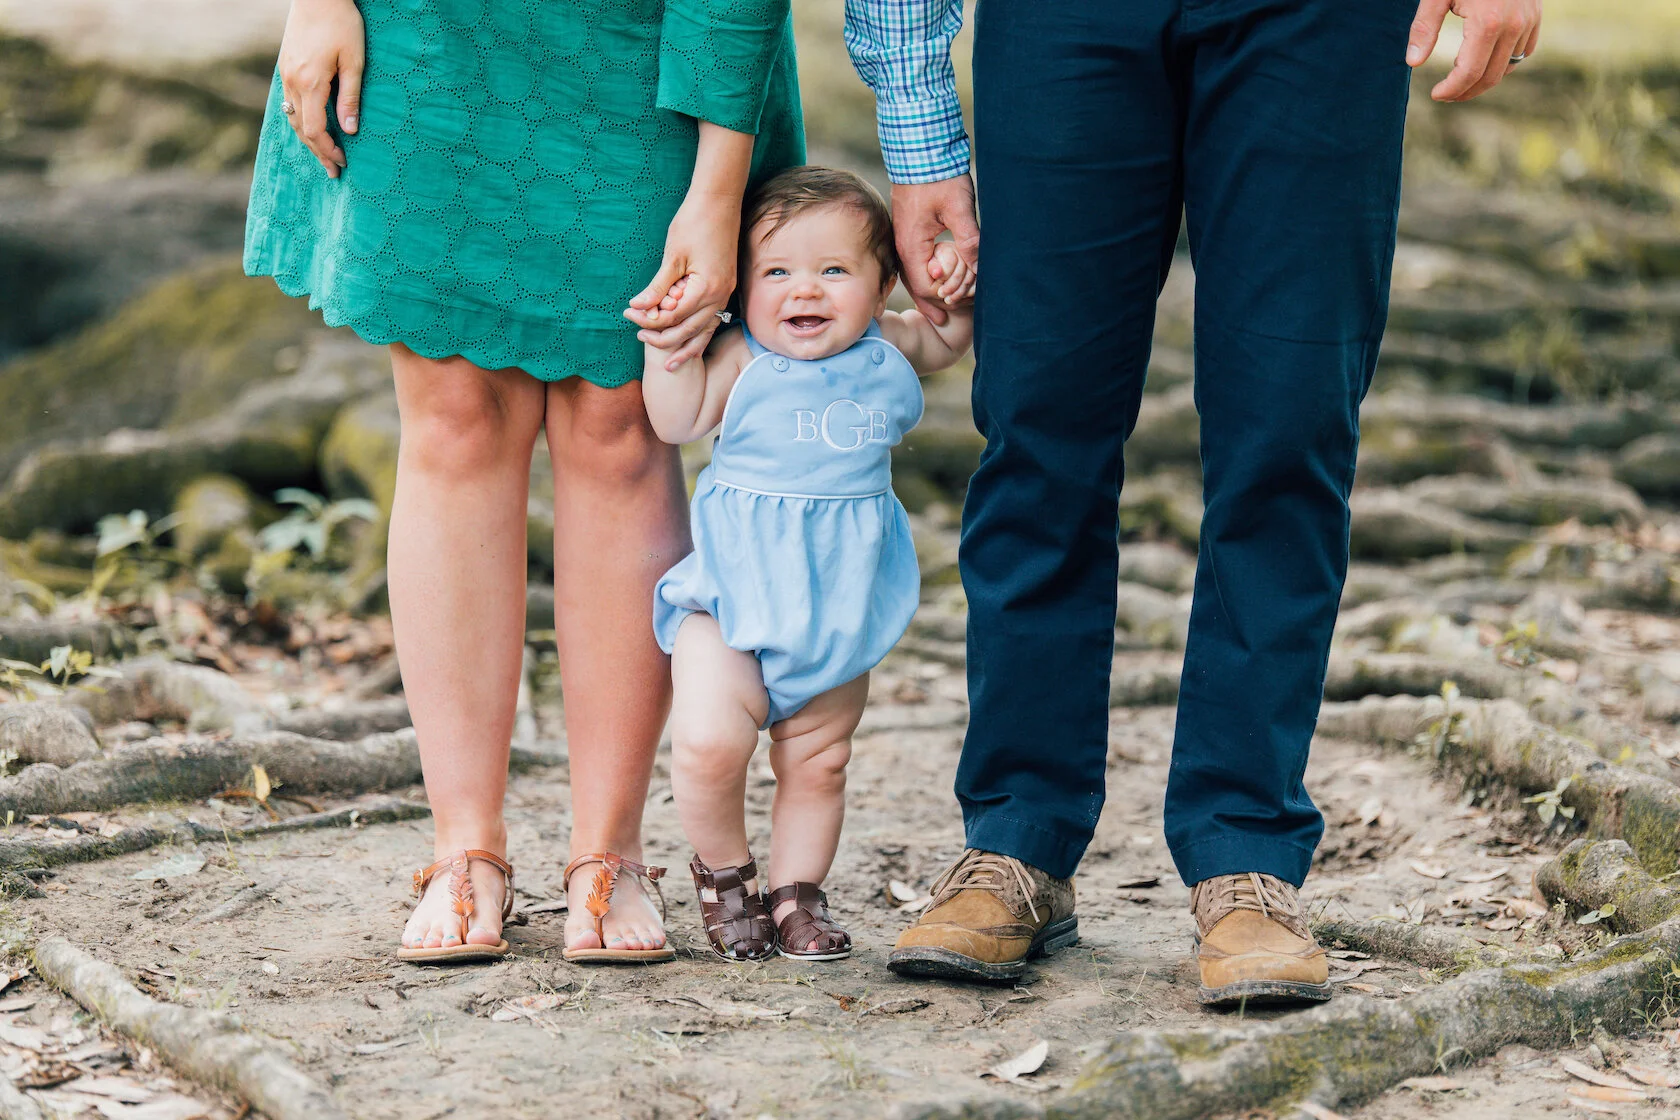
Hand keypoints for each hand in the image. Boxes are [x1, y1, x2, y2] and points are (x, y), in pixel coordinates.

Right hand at [277, 0, 365, 177]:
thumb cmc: (342, 24)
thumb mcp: (354, 61)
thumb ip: (351, 97)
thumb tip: (350, 130)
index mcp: (310, 82)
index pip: (315, 130)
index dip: (328, 150)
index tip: (343, 163)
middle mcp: (292, 81)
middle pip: (301, 128)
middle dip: (318, 151)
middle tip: (334, 171)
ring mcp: (285, 74)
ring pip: (292, 117)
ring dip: (307, 139)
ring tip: (323, 155)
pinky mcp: (285, 67)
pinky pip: (289, 103)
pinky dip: (300, 121)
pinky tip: (311, 129)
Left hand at [625, 191, 739, 369]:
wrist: (720, 201)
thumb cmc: (694, 223)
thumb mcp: (672, 256)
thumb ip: (657, 286)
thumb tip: (637, 307)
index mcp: (706, 289)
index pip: (673, 317)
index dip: (649, 320)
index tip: (629, 315)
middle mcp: (719, 296)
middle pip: (689, 330)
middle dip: (663, 338)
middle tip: (639, 338)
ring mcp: (725, 293)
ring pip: (704, 331)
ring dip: (684, 345)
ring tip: (669, 363)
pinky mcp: (724, 287)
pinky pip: (711, 320)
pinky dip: (699, 333)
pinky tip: (688, 342)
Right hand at [891, 176, 979, 325]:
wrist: (920, 150)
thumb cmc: (939, 176)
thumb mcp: (959, 209)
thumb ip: (969, 241)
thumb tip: (979, 269)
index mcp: (911, 245)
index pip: (924, 287)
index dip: (942, 301)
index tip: (959, 309)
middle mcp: (902, 246)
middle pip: (917, 286)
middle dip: (937, 300)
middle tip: (957, 311)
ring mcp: (903, 238)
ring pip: (915, 275)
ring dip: (933, 288)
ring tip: (949, 302)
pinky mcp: (909, 231)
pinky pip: (916, 261)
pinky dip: (929, 273)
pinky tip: (940, 277)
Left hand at [1407, 0, 1540, 101]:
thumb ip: (1424, 28)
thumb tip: (1412, 62)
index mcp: (1487, 24)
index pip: (1469, 73)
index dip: (1451, 89)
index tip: (1435, 94)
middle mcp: (1513, 26)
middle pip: (1490, 77)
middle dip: (1466, 91)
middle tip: (1445, 94)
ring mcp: (1529, 22)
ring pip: (1508, 67)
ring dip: (1484, 79)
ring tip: (1460, 80)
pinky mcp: (1536, 16)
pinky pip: (1524, 52)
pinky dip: (1504, 62)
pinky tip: (1484, 62)